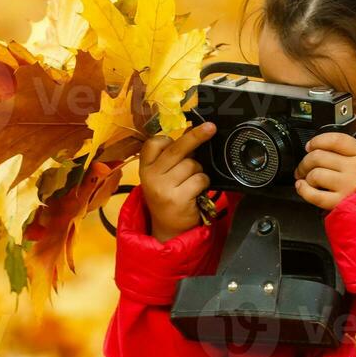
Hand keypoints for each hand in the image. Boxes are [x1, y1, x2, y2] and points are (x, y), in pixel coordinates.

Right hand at [138, 121, 216, 242]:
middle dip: (196, 136)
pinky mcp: (178, 199)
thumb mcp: (161, 177)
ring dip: (198, 171)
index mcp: (145, 168)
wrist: (168, 229)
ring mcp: (164, 188)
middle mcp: (151, 177)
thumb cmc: (168, 198)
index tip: (175, 141)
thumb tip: (194, 134)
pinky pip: (200, 179)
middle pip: (177, 149)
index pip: (154, 143)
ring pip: (192, 165)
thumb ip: (171, 158)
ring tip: (190, 184)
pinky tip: (195, 192)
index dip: (169, 140)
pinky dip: (203, 183)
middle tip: (210, 127)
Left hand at [294, 132, 355, 210]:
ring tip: (309, 178)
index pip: (334, 140)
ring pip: (315, 174)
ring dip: (306, 176)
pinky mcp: (339, 202)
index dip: (317, 141)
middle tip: (305, 165)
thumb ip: (351, 145)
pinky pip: (314, 195)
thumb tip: (324, 142)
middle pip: (319, 156)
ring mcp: (347, 186)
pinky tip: (303, 186)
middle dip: (306, 160)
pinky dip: (303, 190)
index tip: (311, 145)